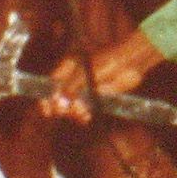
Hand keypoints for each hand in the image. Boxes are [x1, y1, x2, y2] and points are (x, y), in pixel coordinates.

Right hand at [42, 30, 160, 121]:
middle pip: (60, 99)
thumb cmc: (108, 61)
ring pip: (72, 108)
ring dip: (72, 113)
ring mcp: (86, 91)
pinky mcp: (97, 100)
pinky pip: (85, 112)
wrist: (130, 64)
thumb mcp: (85, 72)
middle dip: (59, 107)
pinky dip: (83, 116)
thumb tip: (57, 101)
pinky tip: (85, 116)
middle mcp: (76, 81)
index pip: (53, 84)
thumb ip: (71, 87)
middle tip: (63, 111)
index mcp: (69, 68)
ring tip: (79, 112)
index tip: (46, 108)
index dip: (47, 97)